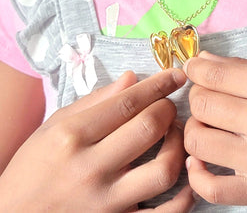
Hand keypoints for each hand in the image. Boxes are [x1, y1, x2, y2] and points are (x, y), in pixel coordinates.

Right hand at [0, 69, 195, 211]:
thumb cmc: (32, 170)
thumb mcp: (53, 126)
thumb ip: (95, 101)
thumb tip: (132, 79)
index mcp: (72, 136)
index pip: (128, 103)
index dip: (158, 85)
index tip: (175, 76)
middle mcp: (91, 168)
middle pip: (149, 128)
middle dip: (168, 109)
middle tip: (169, 106)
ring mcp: (106, 202)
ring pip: (163, 170)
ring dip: (178, 147)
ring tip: (174, 136)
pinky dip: (184, 197)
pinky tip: (185, 176)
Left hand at [184, 52, 246, 209]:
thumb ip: (243, 68)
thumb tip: (201, 62)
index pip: (214, 74)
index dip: (195, 69)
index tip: (193, 70)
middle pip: (202, 105)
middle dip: (197, 96)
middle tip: (207, 97)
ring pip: (197, 141)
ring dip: (195, 130)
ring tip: (208, 126)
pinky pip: (210, 187)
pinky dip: (197, 173)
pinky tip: (202, 159)